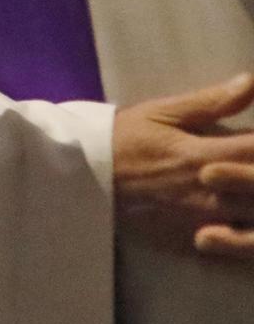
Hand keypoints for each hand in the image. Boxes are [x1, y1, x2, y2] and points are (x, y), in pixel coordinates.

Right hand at [112, 73, 253, 258]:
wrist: (86, 176)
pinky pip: (236, 242)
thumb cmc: (124, 138)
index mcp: (202, 155)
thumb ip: (211, 102)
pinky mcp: (196, 238)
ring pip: (253, 219)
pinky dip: (247, 231)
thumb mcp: (161, 113)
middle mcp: (209, 191)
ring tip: (250, 186)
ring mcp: (204, 219)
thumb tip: (252, 81)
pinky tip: (246, 217)